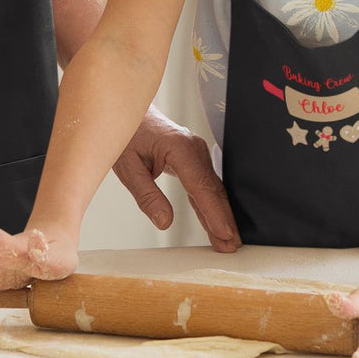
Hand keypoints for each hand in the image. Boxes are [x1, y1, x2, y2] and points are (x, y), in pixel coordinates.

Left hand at [113, 107, 240, 251]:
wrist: (128, 110)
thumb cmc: (126, 134)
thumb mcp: (127, 166)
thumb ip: (147, 195)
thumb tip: (164, 222)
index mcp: (179, 148)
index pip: (201, 186)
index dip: (214, 212)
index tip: (225, 233)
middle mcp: (194, 148)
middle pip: (213, 190)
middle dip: (224, 220)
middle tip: (232, 247)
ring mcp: (196, 152)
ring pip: (212, 190)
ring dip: (221, 216)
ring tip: (228, 242)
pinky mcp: (194, 158)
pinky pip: (204, 186)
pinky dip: (210, 206)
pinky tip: (216, 225)